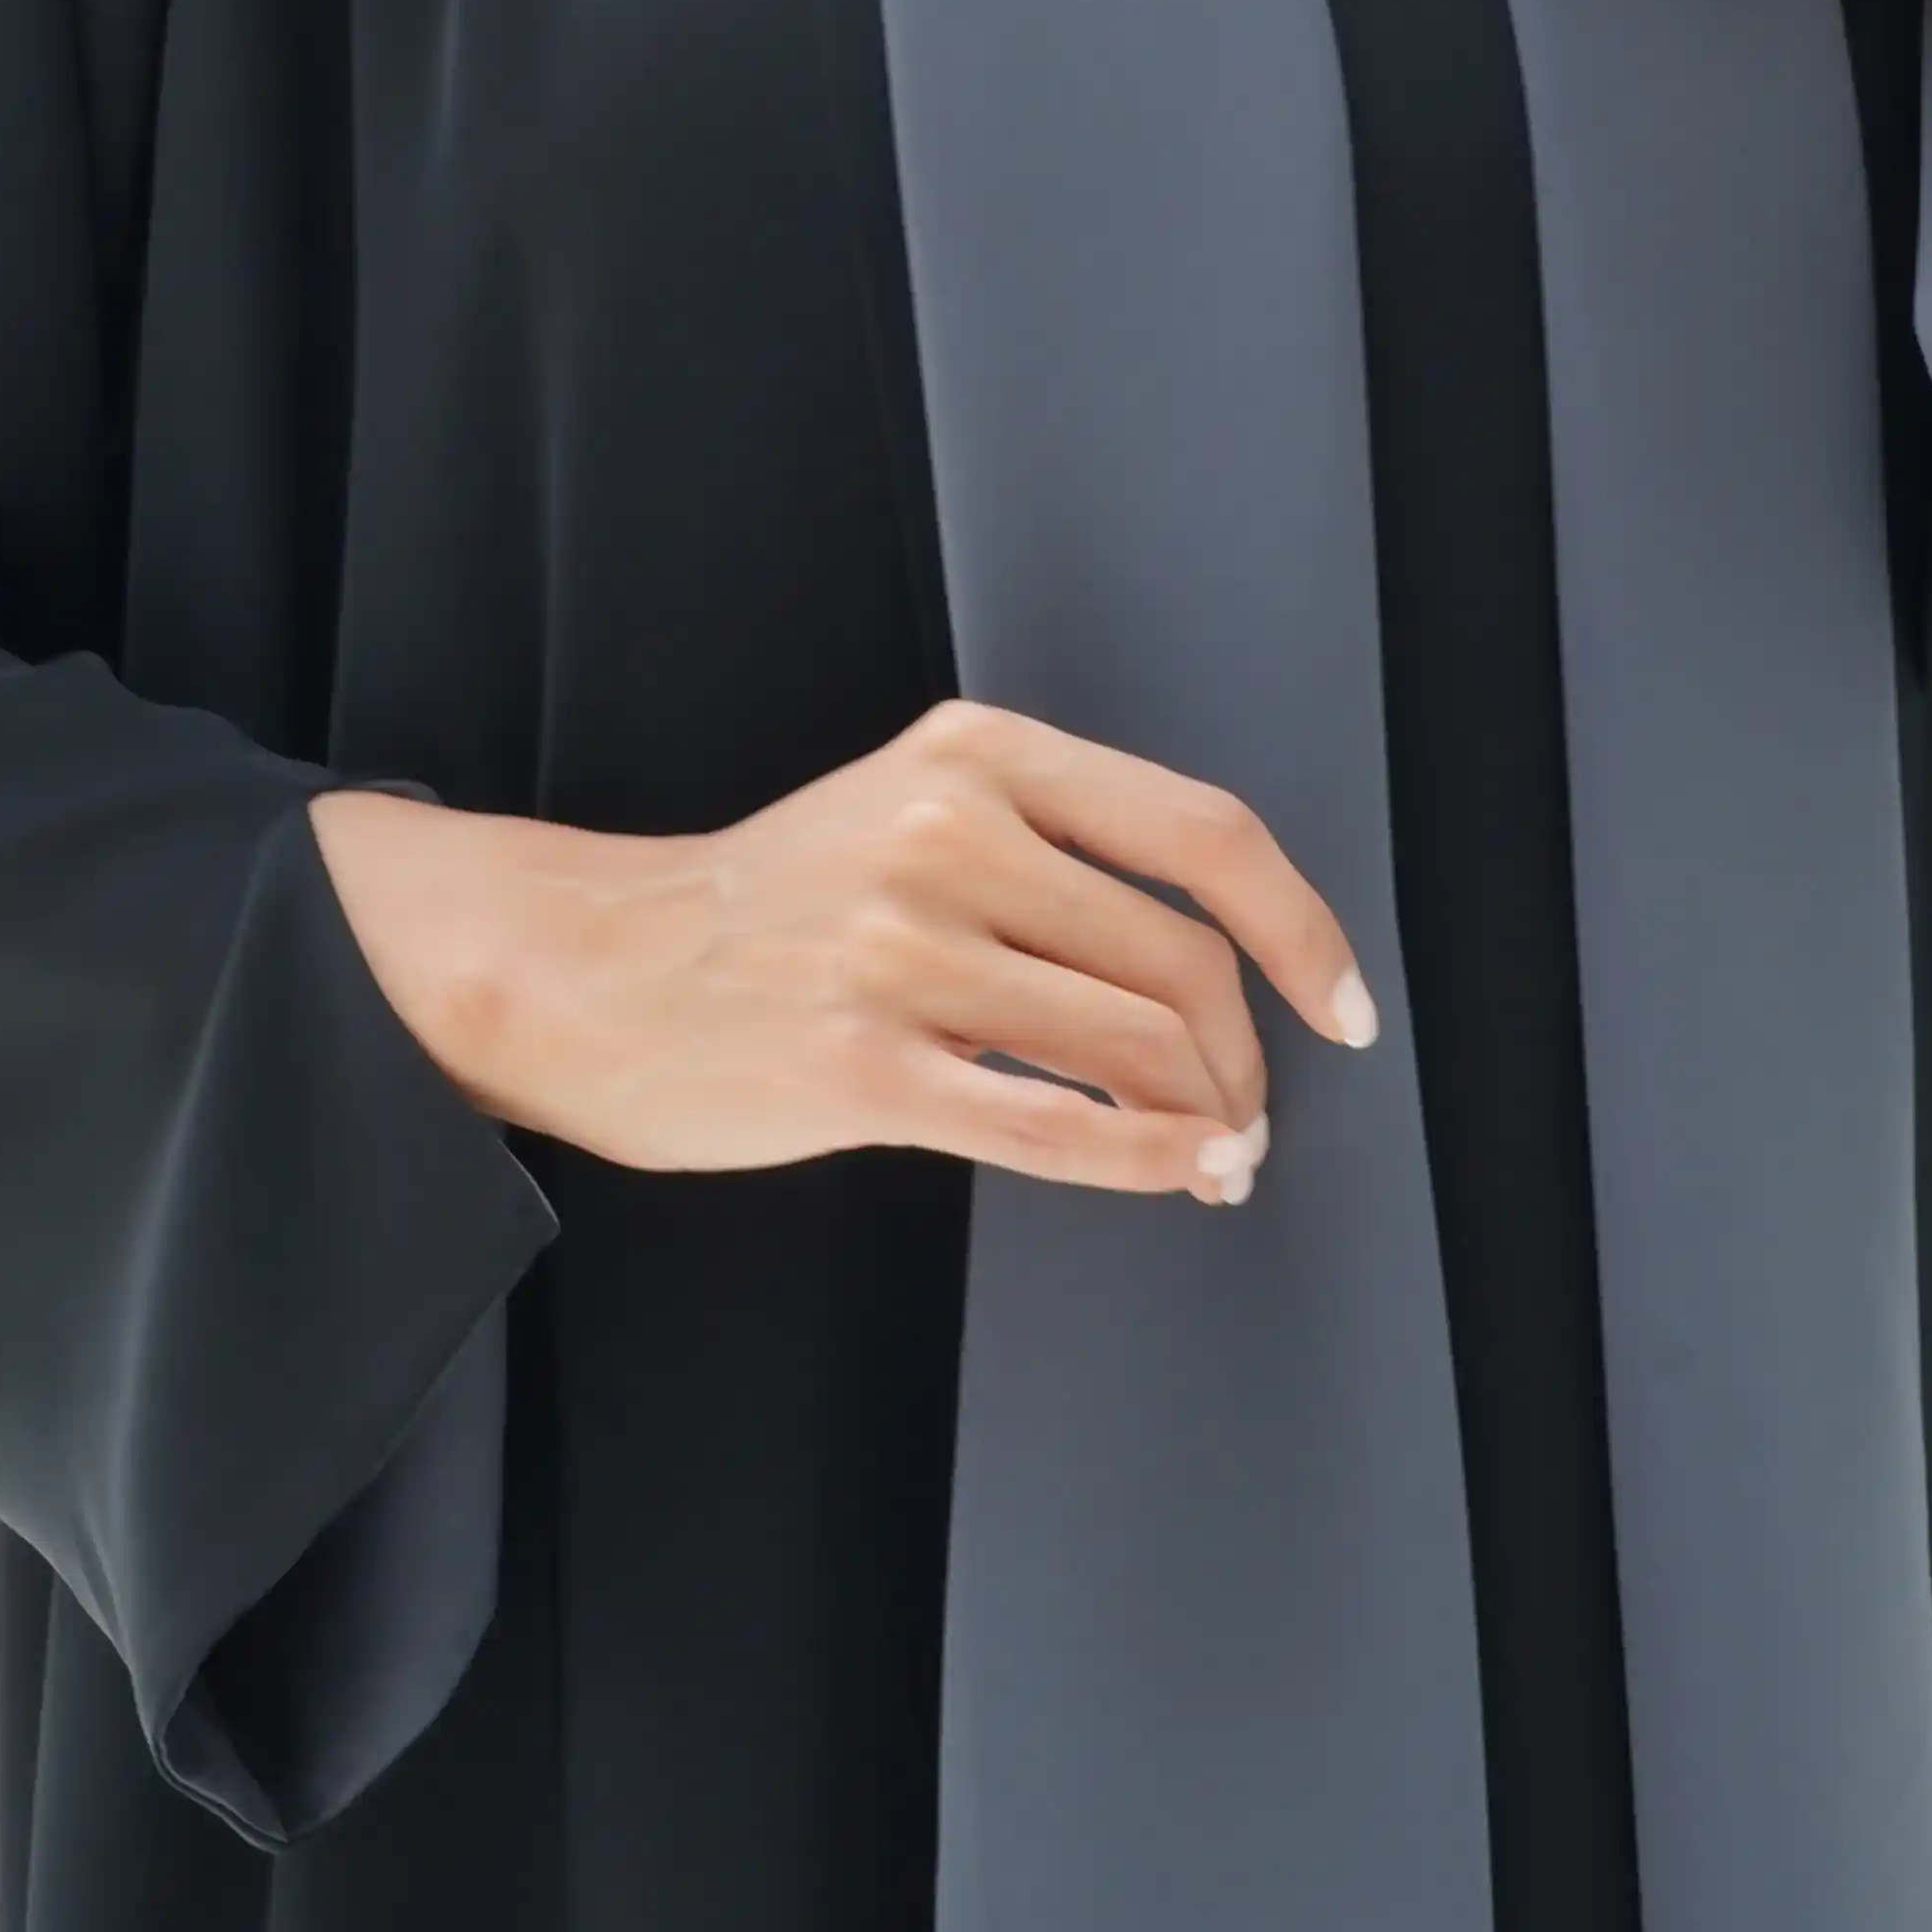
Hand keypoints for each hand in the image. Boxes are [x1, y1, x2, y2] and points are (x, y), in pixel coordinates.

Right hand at [306, 698, 1381, 1210]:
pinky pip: (1051, 1127)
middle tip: (1251, 1108)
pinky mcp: (860, 1068)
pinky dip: (1145, 1161)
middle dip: (1245, 1053)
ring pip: (1131, 1044)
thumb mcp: (910, 805)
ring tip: (1213, 1151)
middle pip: (1178, 957)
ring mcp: (899, 952)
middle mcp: (944, 835)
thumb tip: (1217, 958)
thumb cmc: (767, 905)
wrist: (588, 967)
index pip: (1199, 832)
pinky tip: (1180, 1176)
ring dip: (1203, 1117)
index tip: (1343, 1002)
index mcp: (975, 755)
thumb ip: (1050, 849)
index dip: (1301, 927)